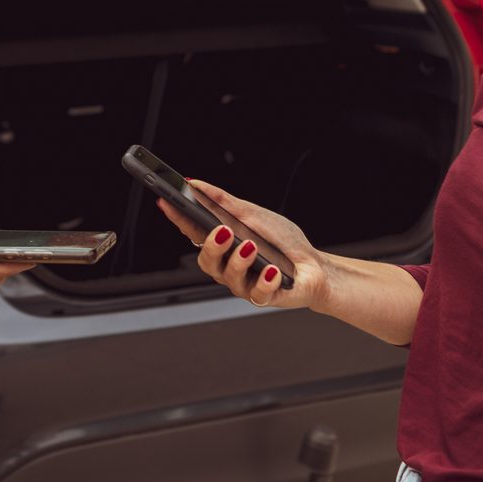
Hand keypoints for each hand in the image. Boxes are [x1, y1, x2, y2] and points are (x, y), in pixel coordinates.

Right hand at [157, 178, 330, 311]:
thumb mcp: (253, 214)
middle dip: (212, 246)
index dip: (178, 219)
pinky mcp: (264, 297)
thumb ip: (224, 202)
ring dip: (239, 260)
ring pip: (228, 277)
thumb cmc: (284, 242)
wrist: (315, 266)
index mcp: (224, 246)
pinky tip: (272, 270)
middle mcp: (229, 267)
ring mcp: (244, 284)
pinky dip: (264, 280)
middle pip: (207, 261)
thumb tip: (195, 184)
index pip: (194, 232)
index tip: (167, 202)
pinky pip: (257, 293)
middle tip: (223, 230)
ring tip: (251, 246)